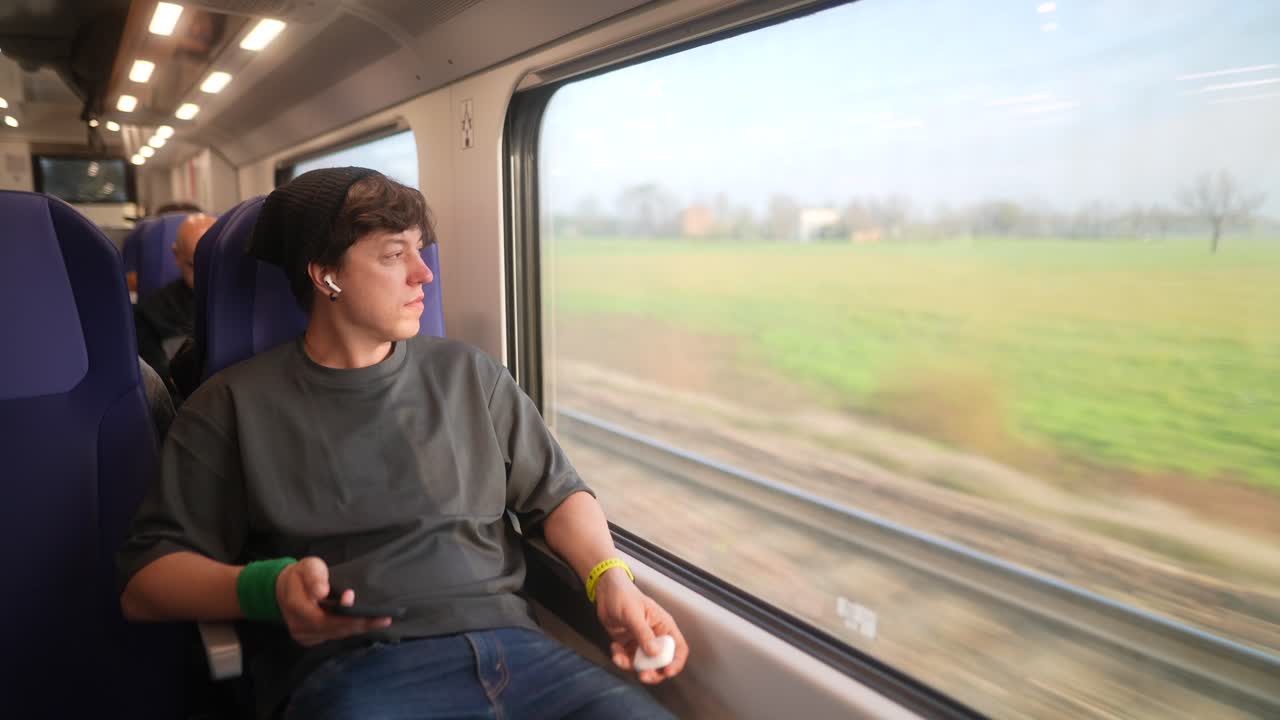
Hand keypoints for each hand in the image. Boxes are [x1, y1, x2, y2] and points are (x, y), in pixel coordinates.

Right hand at [275, 557, 391, 646]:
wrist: (285, 587)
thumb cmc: (301, 574)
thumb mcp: (308, 567)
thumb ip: (315, 577)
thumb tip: (322, 592)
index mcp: (296, 607)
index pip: (323, 618)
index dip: (344, 616)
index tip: (365, 610)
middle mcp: (298, 626)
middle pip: (332, 630)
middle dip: (359, 625)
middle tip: (383, 620)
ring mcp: (303, 635)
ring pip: (335, 635)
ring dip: (357, 629)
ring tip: (380, 622)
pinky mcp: (310, 638)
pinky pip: (332, 636)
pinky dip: (349, 630)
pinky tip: (364, 625)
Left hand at [594, 569, 688, 683]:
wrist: (605, 592)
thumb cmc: (623, 595)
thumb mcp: (633, 614)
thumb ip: (643, 634)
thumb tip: (655, 653)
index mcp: (663, 626)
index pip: (678, 648)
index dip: (676, 662)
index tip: (666, 672)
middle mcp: (655, 636)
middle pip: (661, 662)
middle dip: (653, 672)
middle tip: (643, 676)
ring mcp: (642, 642)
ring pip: (643, 664)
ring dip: (630, 666)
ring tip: (618, 658)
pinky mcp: (629, 645)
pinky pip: (628, 660)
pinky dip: (620, 659)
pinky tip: (614, 647)